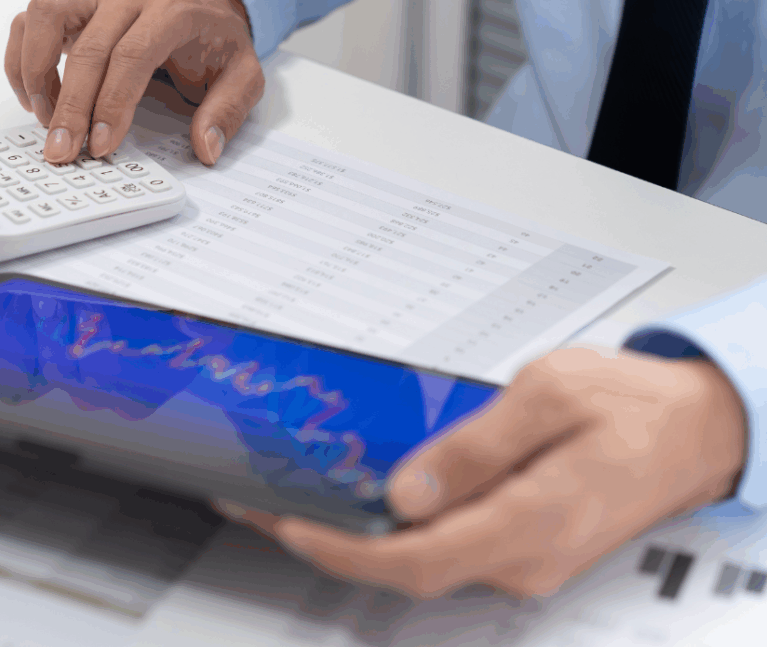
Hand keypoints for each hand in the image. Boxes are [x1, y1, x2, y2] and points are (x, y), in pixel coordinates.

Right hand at [5, 0, 263, 165]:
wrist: (202, 4)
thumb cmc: (216, 42)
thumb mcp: (244, 75)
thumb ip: (228, 111)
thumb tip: (206, 148)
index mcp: (171, 10)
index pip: (132, 55)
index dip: (112, 102)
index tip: (101, 144)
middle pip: (87, 47)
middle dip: (71, 106)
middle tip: (63, 151)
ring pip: (44, 17)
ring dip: (36, 74)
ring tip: (47, 121)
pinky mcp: (71, 7)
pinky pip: (29, 23)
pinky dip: (22, 61)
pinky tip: (36, 101)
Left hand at [220, 348, 746, 598]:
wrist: (697, 431)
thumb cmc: (633, 406)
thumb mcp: (549, 395)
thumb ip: (475, 447)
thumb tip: (407, 490)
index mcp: (531, 520)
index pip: (415, 560)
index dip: (343, 551)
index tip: (290, 526)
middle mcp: (525, 557)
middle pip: (407, 569)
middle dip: (332, 542)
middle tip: (267, 508)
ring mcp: (526, 560)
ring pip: (424, 560)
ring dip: (360, 534)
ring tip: (303, 496)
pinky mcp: (524, 548)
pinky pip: (449, 547)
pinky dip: (399, 528)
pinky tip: (370, 498)